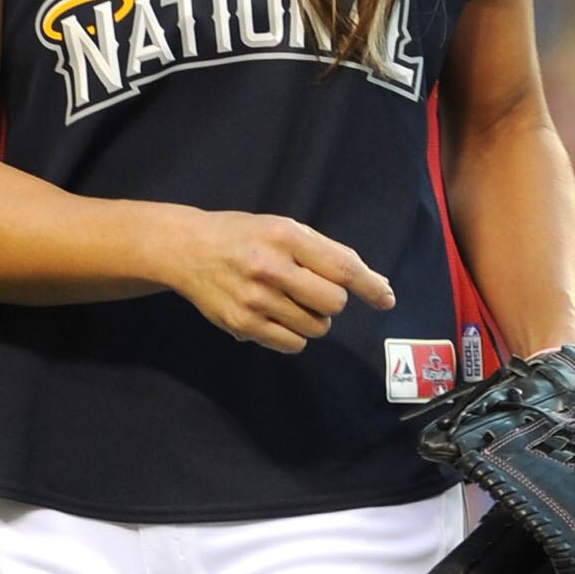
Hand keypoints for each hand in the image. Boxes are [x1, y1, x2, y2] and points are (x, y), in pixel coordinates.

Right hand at [169, 209, 394, 353]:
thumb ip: (326, 254)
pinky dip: (294, 335)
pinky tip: (277, 316)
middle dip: (332, 302)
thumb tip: (376, 285)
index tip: (387, 299)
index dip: (370, 286)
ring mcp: (254, 299)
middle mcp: (270, 268)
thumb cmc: (245, 237)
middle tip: (312, 290)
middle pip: (333, 303)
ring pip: (316, 328)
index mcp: (285, 237)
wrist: (187, 249)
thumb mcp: (284, 229)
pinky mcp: (242, 325)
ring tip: (288, 301)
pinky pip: (292, 344)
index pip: (342, 267)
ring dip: (312, 319)